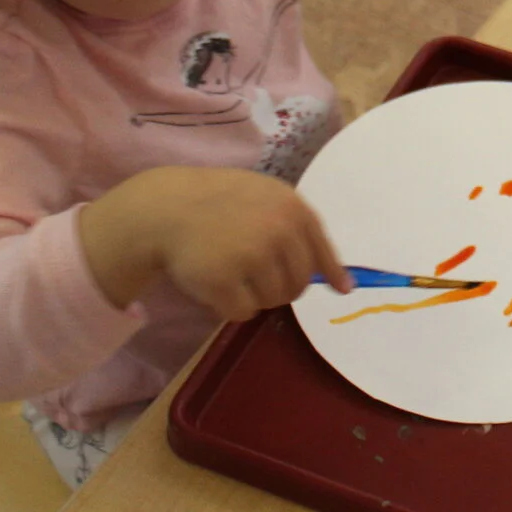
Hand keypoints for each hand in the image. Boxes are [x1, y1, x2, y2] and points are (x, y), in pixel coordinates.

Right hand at [81, 166, 347, 320]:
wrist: (167, 207)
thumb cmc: (219, 201)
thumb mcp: (266, 198)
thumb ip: (300, 231)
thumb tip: (344, 284)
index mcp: (292, 208)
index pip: (321, 250)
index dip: (332, 273)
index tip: (343, 290)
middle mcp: (278, 231)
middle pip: (298, 284)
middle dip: (280, 286)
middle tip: (254, 274)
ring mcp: (252, 256)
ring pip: (273, 300)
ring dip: (255, 296)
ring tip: (231, 272)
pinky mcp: (224, 280)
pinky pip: (244, 313)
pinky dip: (231, 306)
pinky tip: (215, 283)